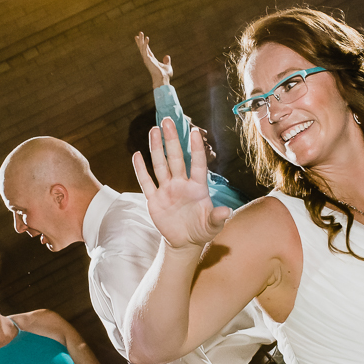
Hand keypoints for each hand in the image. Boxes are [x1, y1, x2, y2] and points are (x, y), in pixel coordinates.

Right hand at [131, 119, 231, 248]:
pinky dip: (141, 170)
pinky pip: (146, 182)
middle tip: (168, 121)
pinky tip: (137, 155)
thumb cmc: (201, 230)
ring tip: (154, 130)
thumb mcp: (212, 226)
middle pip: (175, 158)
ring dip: (156, 148)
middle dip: (172, 140)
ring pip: (160, 165)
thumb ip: (217, 218)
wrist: (185, 242)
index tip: (194, 131)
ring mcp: (167, 190)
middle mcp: (181, 184)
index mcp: (197, 187)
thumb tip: (226, 212)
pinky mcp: (154, 199)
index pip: (197, 164)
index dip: (196, 149)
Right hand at [135, 32, 171, 88]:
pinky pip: (146, 50)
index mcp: (152, 60)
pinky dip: (146, 44)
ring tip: (140, 32)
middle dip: (140, 41)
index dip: (145, 44)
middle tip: (138, 34)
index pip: (147, 50)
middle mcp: (148, 59)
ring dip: (141, 40)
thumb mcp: (167, 66)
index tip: (142, 38)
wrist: (163, 79)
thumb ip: (166, 61)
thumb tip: (167, 56)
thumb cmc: (165, 75)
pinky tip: (147, 38)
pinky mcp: (147, 59)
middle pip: (143, 48)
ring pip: (143, 47)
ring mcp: (147, 59)